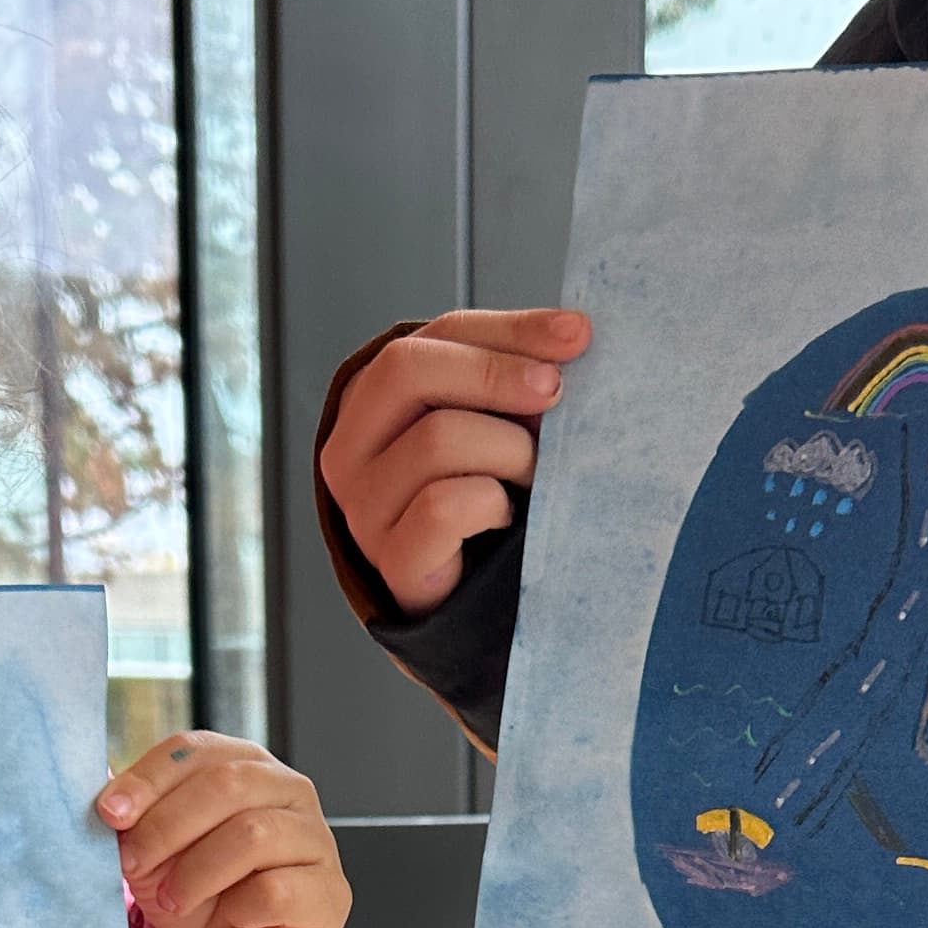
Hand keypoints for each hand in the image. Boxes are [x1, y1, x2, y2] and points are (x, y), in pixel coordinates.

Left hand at [97, 735, 349, 927]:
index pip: (195, 750)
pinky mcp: (330, 894)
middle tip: (135, 865)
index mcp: (243, 764)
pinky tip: (230, 917)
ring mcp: (317, 839)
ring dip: (197, 872)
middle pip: (227, 784)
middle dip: (168, 827)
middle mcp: (288, 790)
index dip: (148, 779)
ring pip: (253, 835)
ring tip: (172, 900)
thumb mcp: (151, 850)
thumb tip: (105, 794)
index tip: (109, 814)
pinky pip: (278, 890)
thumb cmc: (193, 893)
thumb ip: (134, 816)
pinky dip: (240, 908)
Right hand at [319, 306, 591, 614]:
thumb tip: (572, 335)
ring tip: (532, 476)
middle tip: (555, 395)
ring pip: (436, 439)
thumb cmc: (487, 501)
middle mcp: (351, 447)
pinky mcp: (391, 558)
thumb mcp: (495, 422)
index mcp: (375, 398)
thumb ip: (516, 377)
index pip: (435, 334)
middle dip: (496, 374)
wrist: (475, 599)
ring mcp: (363, 506)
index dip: (508, 329)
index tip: (576, 335)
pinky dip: (492, 503)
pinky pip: (442, 507)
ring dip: (509, 451)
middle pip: (409, 368)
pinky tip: (506, 516)